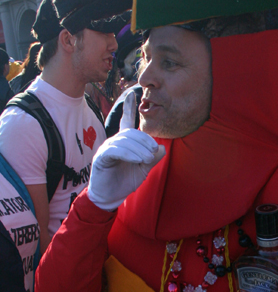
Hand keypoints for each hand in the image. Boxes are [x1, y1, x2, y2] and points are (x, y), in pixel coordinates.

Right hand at [87, 90, 164, 210]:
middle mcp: (114, 142)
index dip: (129, 108)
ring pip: (125, 141)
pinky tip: (137, 160)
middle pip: (130, 133)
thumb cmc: (125, 182)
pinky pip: (116, 151)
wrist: (110, 197)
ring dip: (139, 149)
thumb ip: (152, 158)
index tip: (132, 94)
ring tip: (147, 159)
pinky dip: (128, 154)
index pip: (126, 121)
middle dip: (144, 140)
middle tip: (154, 151)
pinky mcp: (101, 157)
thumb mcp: (143, 169)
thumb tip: (162, 148)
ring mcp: (106, 148)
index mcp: (123, 142)